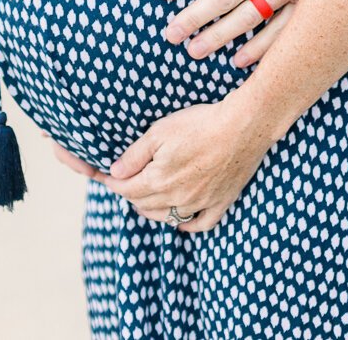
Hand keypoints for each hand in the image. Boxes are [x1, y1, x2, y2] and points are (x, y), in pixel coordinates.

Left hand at [49, 99, 273, 232]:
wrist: (244, 125)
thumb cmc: (200, 123)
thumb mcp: (159, 131)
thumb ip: (134, 155)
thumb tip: (114, 173)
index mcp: (158, 182)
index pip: (125, 189)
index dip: (111, 182)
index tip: (103, 175)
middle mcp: (176, 199)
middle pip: (143, 204)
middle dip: (129, 193)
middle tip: (125, 181)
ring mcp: (200, 204)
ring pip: (167, 218)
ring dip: (151, 210)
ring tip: (144, 199)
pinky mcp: (221, 202)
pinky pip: (199, 224)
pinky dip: (186, 224)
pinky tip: (180, 219)